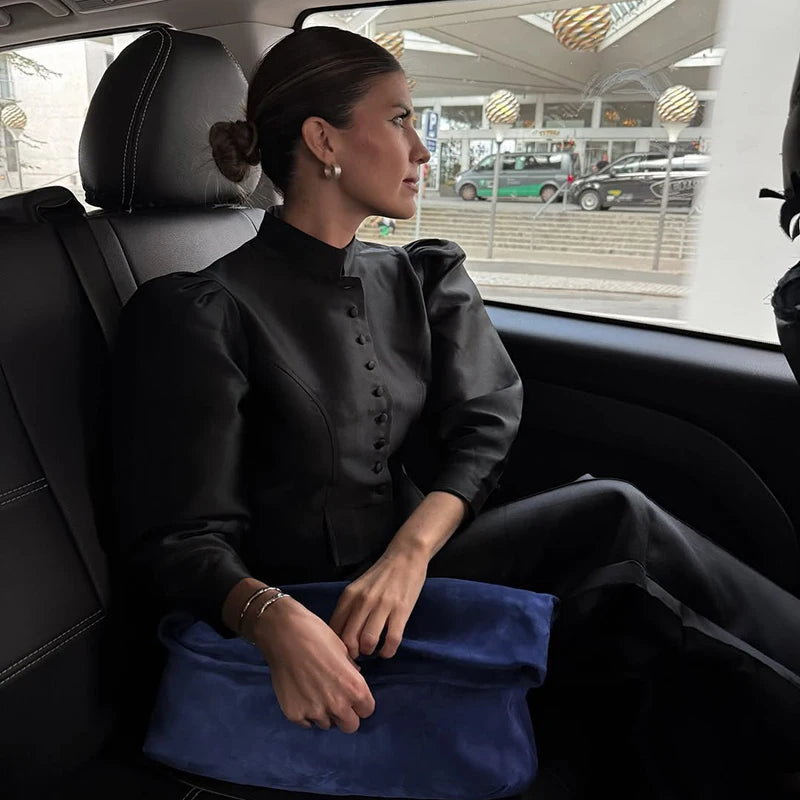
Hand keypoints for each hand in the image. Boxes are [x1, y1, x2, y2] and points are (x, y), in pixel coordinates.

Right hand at [252, 596, 374, 732]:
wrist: (284, 634)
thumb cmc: (317, 636)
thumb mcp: (343, 650)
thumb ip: (351, 670)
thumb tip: (354, 676)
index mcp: (355, 688)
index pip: (367, 711)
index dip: (361, 703)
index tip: (353, 697)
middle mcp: (338, 705)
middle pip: (350, 726)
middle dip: (346, 715)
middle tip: (336, 699)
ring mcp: (314, 712)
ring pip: (327, 724)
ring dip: (324, 713)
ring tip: (315, 693)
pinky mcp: (294, 714)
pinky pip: (306, 722)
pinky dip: (306, 712)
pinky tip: (301, 694)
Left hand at [329, 549, 426, 659]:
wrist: (405, 556)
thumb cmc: (380, 575)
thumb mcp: (358, 588)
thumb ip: (349, 609)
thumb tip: (341, 637)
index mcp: (349, 596)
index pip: (334, 629)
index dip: (337, 646)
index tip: (344, 651)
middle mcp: (363, 601)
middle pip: (349, 639)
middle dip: (353, 653)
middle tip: (358, 654)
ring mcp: (382, 605)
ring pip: (368, 642)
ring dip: (370, 651)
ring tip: (373, 650)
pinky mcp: (401, 610)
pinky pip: (392, 640)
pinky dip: (388, 651)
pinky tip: (387, 650)